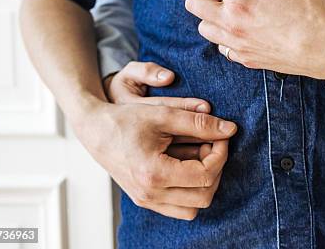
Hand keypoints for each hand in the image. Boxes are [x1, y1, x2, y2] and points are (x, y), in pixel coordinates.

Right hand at [77, 61, 236, 220]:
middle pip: (204, 196)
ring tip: (200, 157)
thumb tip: (230, 130)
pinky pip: (178, 208)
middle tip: (212, 145)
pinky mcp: (144, 199)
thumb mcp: (164, 115)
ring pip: (193, 209)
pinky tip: (188, 165)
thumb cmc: (125, 119)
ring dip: (204, 184)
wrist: (94, 129)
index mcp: (154, 174)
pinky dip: (190, 191)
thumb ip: (199, 123)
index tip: (220, 135)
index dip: (221, 154)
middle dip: (216, 169)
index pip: (206, 175)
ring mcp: (146, 200)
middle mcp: (150, 194)